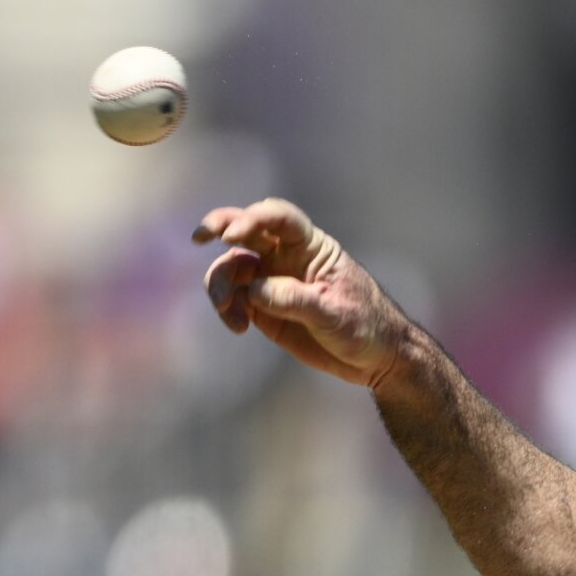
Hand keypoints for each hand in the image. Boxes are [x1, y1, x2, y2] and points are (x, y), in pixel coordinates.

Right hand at [194, 199, 412, 388]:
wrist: (375, 357)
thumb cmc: (365, 325)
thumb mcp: (334, 313)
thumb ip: (294, 299)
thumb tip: (253, 290)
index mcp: (312, 247)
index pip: (280, 218)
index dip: (254, 218)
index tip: (233, 236)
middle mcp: (287, 257)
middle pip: (247, 230)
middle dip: (220, 227)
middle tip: (200, 237)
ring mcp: (272, 280)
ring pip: (233, 266)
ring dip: (221, 283)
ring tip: (229, 313)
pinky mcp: (263, 307)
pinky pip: (234, 297)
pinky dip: (227, 308)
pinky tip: (238, 327)